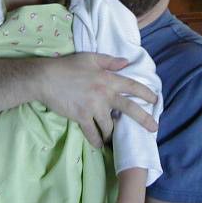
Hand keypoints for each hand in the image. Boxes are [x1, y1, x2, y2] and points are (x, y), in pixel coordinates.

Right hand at [38, 53, 157, 147]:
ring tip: (111, 137)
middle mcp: (104, 94)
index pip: (133, 87)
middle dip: (144, 120)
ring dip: (111, 133)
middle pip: (129, 109)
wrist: (46, 78)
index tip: (155, 101)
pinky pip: (92, 133)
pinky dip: (96, 140)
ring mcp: (93, 107)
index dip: (146, 94)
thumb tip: (126, 63)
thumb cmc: (67, 66)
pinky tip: (98, 144)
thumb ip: (109, 61)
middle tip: (154, 129)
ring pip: (109, 126)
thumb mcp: (90, 58)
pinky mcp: (81, 117)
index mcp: (108, 79)